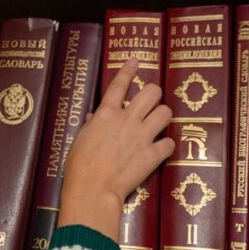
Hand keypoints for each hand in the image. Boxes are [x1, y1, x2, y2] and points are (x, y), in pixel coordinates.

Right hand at [58, 58, 174, 240]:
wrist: (92, 189)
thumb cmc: (78, 166)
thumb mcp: (79, 140)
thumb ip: (90, 126)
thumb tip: (93, 117)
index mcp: (106, 114)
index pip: (120, 84)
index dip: (129, 70)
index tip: (136, 60)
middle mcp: (127, 119)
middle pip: (152, 92)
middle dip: (154, 94)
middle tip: (151, 102)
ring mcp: (142, 136)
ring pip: (166, 112)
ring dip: (163, 116)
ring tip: (158, 123)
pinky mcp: (153, 155)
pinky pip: (169, 143)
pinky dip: (166, 146)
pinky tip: (160, 150)